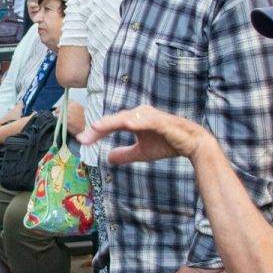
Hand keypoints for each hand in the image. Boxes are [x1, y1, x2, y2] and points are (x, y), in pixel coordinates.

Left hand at [79, 105, 209, 165]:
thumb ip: (125, 154)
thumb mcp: (141, 152)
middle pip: (114, 120)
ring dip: (111, 122)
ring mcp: (150, 116)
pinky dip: (136, 121)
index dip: (96, 133)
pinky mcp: (161, 120)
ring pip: (126, 117)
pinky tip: (126, 124)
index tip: (81, 140)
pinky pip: (146, 120)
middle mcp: (140, 114)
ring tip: (97, 127)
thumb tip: (108, 158)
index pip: (110, 125)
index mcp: (133, 120)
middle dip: (98, 128)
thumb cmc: (166, 144)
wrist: (191, 144)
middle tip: (83, 138)